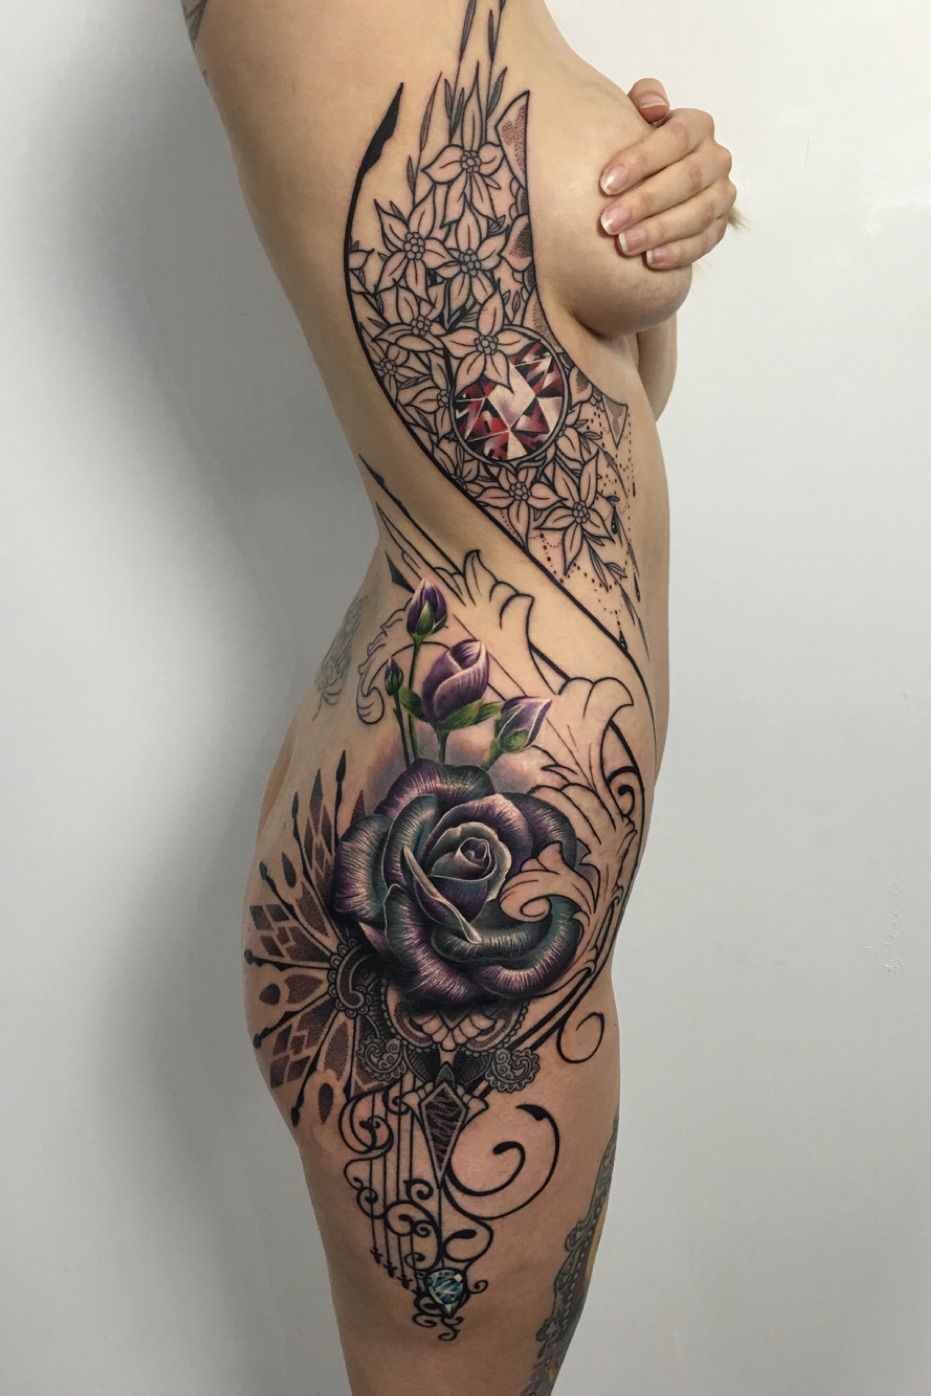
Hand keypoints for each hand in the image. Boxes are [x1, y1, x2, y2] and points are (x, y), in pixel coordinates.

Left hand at [598, 79, 737, 268]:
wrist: (649, 184)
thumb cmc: (636, 149)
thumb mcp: (634, 117)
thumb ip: (643, 99)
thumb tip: (654, 106)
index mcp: (698, 127)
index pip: (677, 137)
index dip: (642, 160)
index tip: (605, 184)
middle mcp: (717, 159)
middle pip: (688, 178)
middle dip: (646, 201)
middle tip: (608, 222)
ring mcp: (722, 194)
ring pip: (699, 213)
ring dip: (660, 230)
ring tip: (624, 245)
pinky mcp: (719, 226)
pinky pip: (705, 241)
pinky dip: (678, 252)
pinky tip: (650, 261)